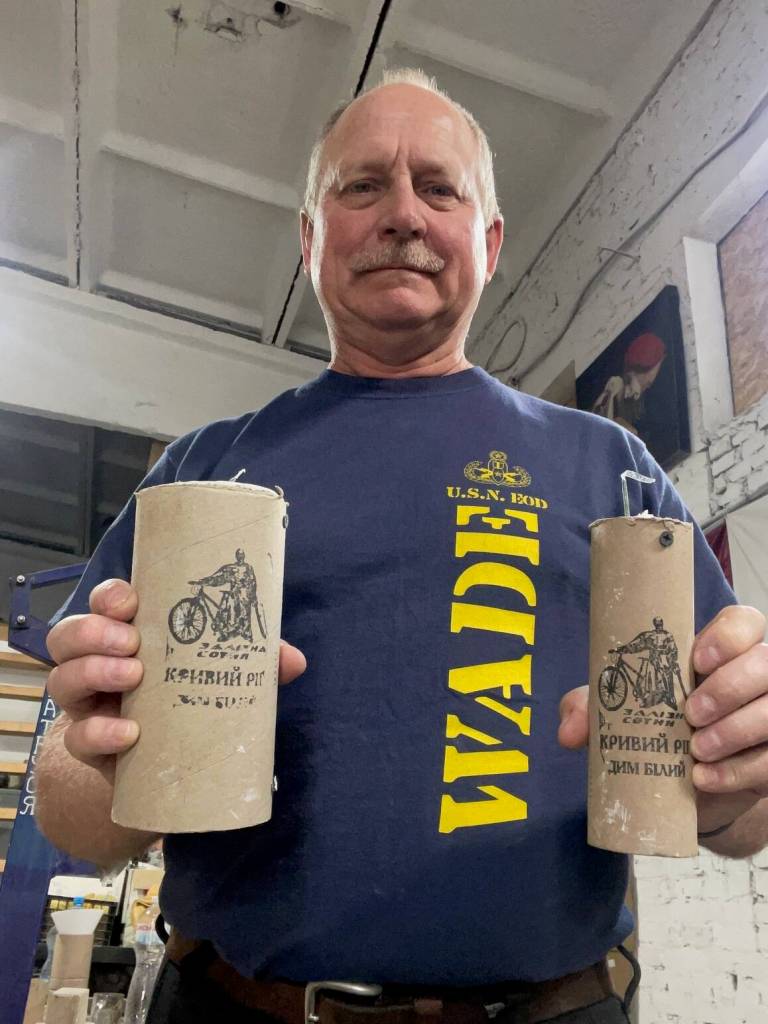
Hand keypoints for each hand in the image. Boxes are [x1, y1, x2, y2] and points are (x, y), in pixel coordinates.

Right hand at [47, 578, 306, 771]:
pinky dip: (100, 733)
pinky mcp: (91, 746)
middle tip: (132, 642)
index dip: (110, 596)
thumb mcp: (220, 674)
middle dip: (94, 631)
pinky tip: (129, 733)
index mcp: (128, 635)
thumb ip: (254, 663)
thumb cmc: (188, 701)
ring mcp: (88, 705)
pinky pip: (78, 738)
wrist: (163, 768)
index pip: (105, 603)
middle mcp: (98, 664)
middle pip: (68, 635)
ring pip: (62, 679)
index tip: (131, 601)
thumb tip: (292, 660)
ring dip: (92, 671)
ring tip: (131, 677)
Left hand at [557, 606, 767, 836]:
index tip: (696, 660)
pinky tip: (704, 779)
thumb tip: (569, 730)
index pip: (744, 621)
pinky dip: (739, 771)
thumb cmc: (655, 729)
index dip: (729, 636)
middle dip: (729, 687)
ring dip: (736, 730)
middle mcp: (755, 676)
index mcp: (720, 651)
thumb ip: (592, 708)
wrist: (682, 786)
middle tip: (690, 715)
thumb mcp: (618, 712)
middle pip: (767, 662)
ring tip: (696, 752)